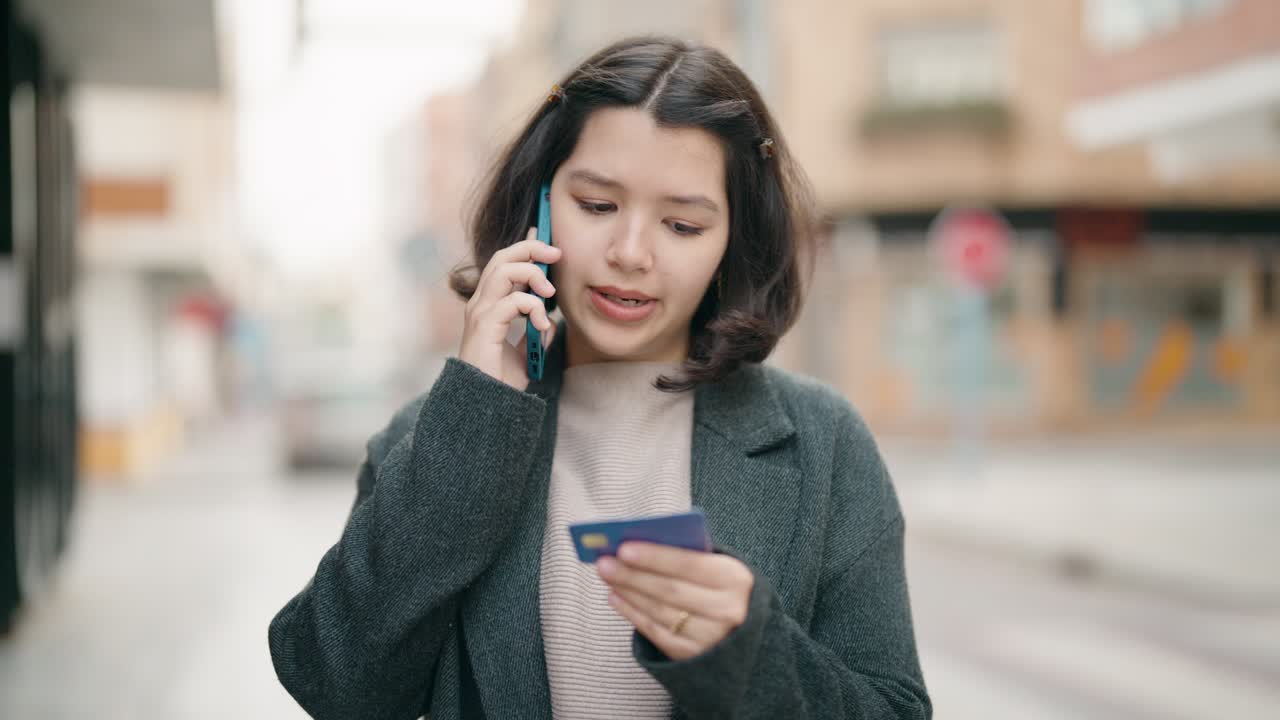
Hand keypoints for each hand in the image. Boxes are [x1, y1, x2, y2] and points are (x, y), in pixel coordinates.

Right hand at [457, 228, 560, 389]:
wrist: (488, 406)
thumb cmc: (501, 380)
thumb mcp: (526, 352)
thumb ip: (535, 333)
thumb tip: (551, 322)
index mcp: (488, 305)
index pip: (503, 262)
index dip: (524, 245)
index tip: (544, 236)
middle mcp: (480, 304)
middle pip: (502, 256)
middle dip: (531, 248)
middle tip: (557, 255)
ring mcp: (480, 313)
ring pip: (504, 270)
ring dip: (533, 275)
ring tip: (549, 295)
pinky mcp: (485, 327)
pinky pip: (513, 301)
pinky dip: (534, 308)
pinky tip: (542, 326)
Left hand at [597, 542, 753, 660]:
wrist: (743, 627)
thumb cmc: (719, 585)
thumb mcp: (716, 565)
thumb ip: (686, 554)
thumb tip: (637, 545)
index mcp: (735, 579)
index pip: (690, 565)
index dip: (656, 557)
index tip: (624, 548)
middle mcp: (727, 611)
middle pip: (670, 591)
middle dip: (633, 575)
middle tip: (604, 562)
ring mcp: (710, 637)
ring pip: (660, 612)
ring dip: (629, 592)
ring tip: (607, 576)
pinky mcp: (693, 656)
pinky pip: (656, 633)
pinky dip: (632, 614)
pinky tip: (615, 598)